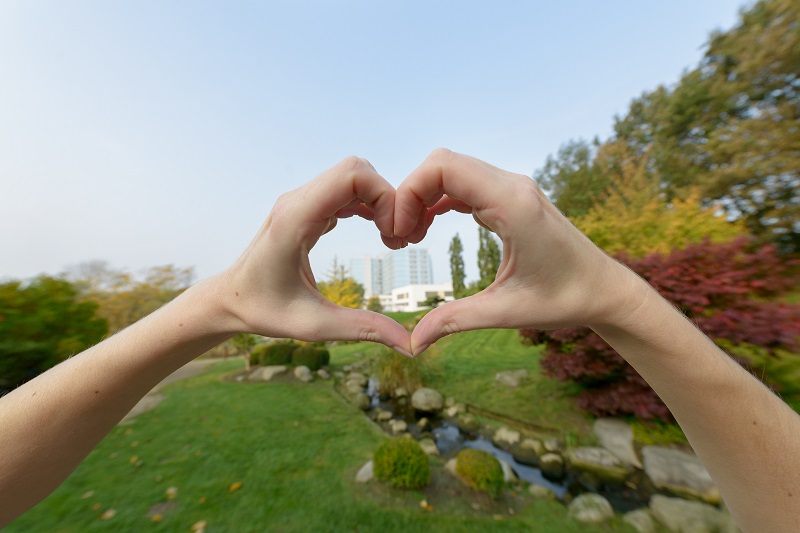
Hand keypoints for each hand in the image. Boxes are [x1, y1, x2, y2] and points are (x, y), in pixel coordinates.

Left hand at [219, 156, 412, 355]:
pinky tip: (378, 233)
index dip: (385, 197)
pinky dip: (368, 205)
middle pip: (356, 169)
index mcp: (295, 219)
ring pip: (353, 176)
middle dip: (388, 198)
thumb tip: (411, 345)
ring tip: (391, 239)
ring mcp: (300, 201)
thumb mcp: (314, 326)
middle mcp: (296, 201)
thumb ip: (363, 329)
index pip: (351, 176)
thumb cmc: (264, 312)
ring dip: (380, 201)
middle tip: (398, 239)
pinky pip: (345, 190)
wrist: (229, 300)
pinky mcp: (306, 208)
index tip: (394, 236)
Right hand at [394, 149, 644, 354]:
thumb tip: (412, 344)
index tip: (400, 232)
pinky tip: (429, 226)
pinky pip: (466, 184)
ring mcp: (514, 189)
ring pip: (453, 170)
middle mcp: (513, 186)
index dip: (410, 191)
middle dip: (411, 194)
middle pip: (443, 163)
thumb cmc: (565, 299)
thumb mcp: (507, 312)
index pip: (444, 167)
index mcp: (512, 204)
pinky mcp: (512, 198)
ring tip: (410, 235)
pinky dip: (441, 199)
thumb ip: (455, 321)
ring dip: (424, 196)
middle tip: (400, 237)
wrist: (605, 289)